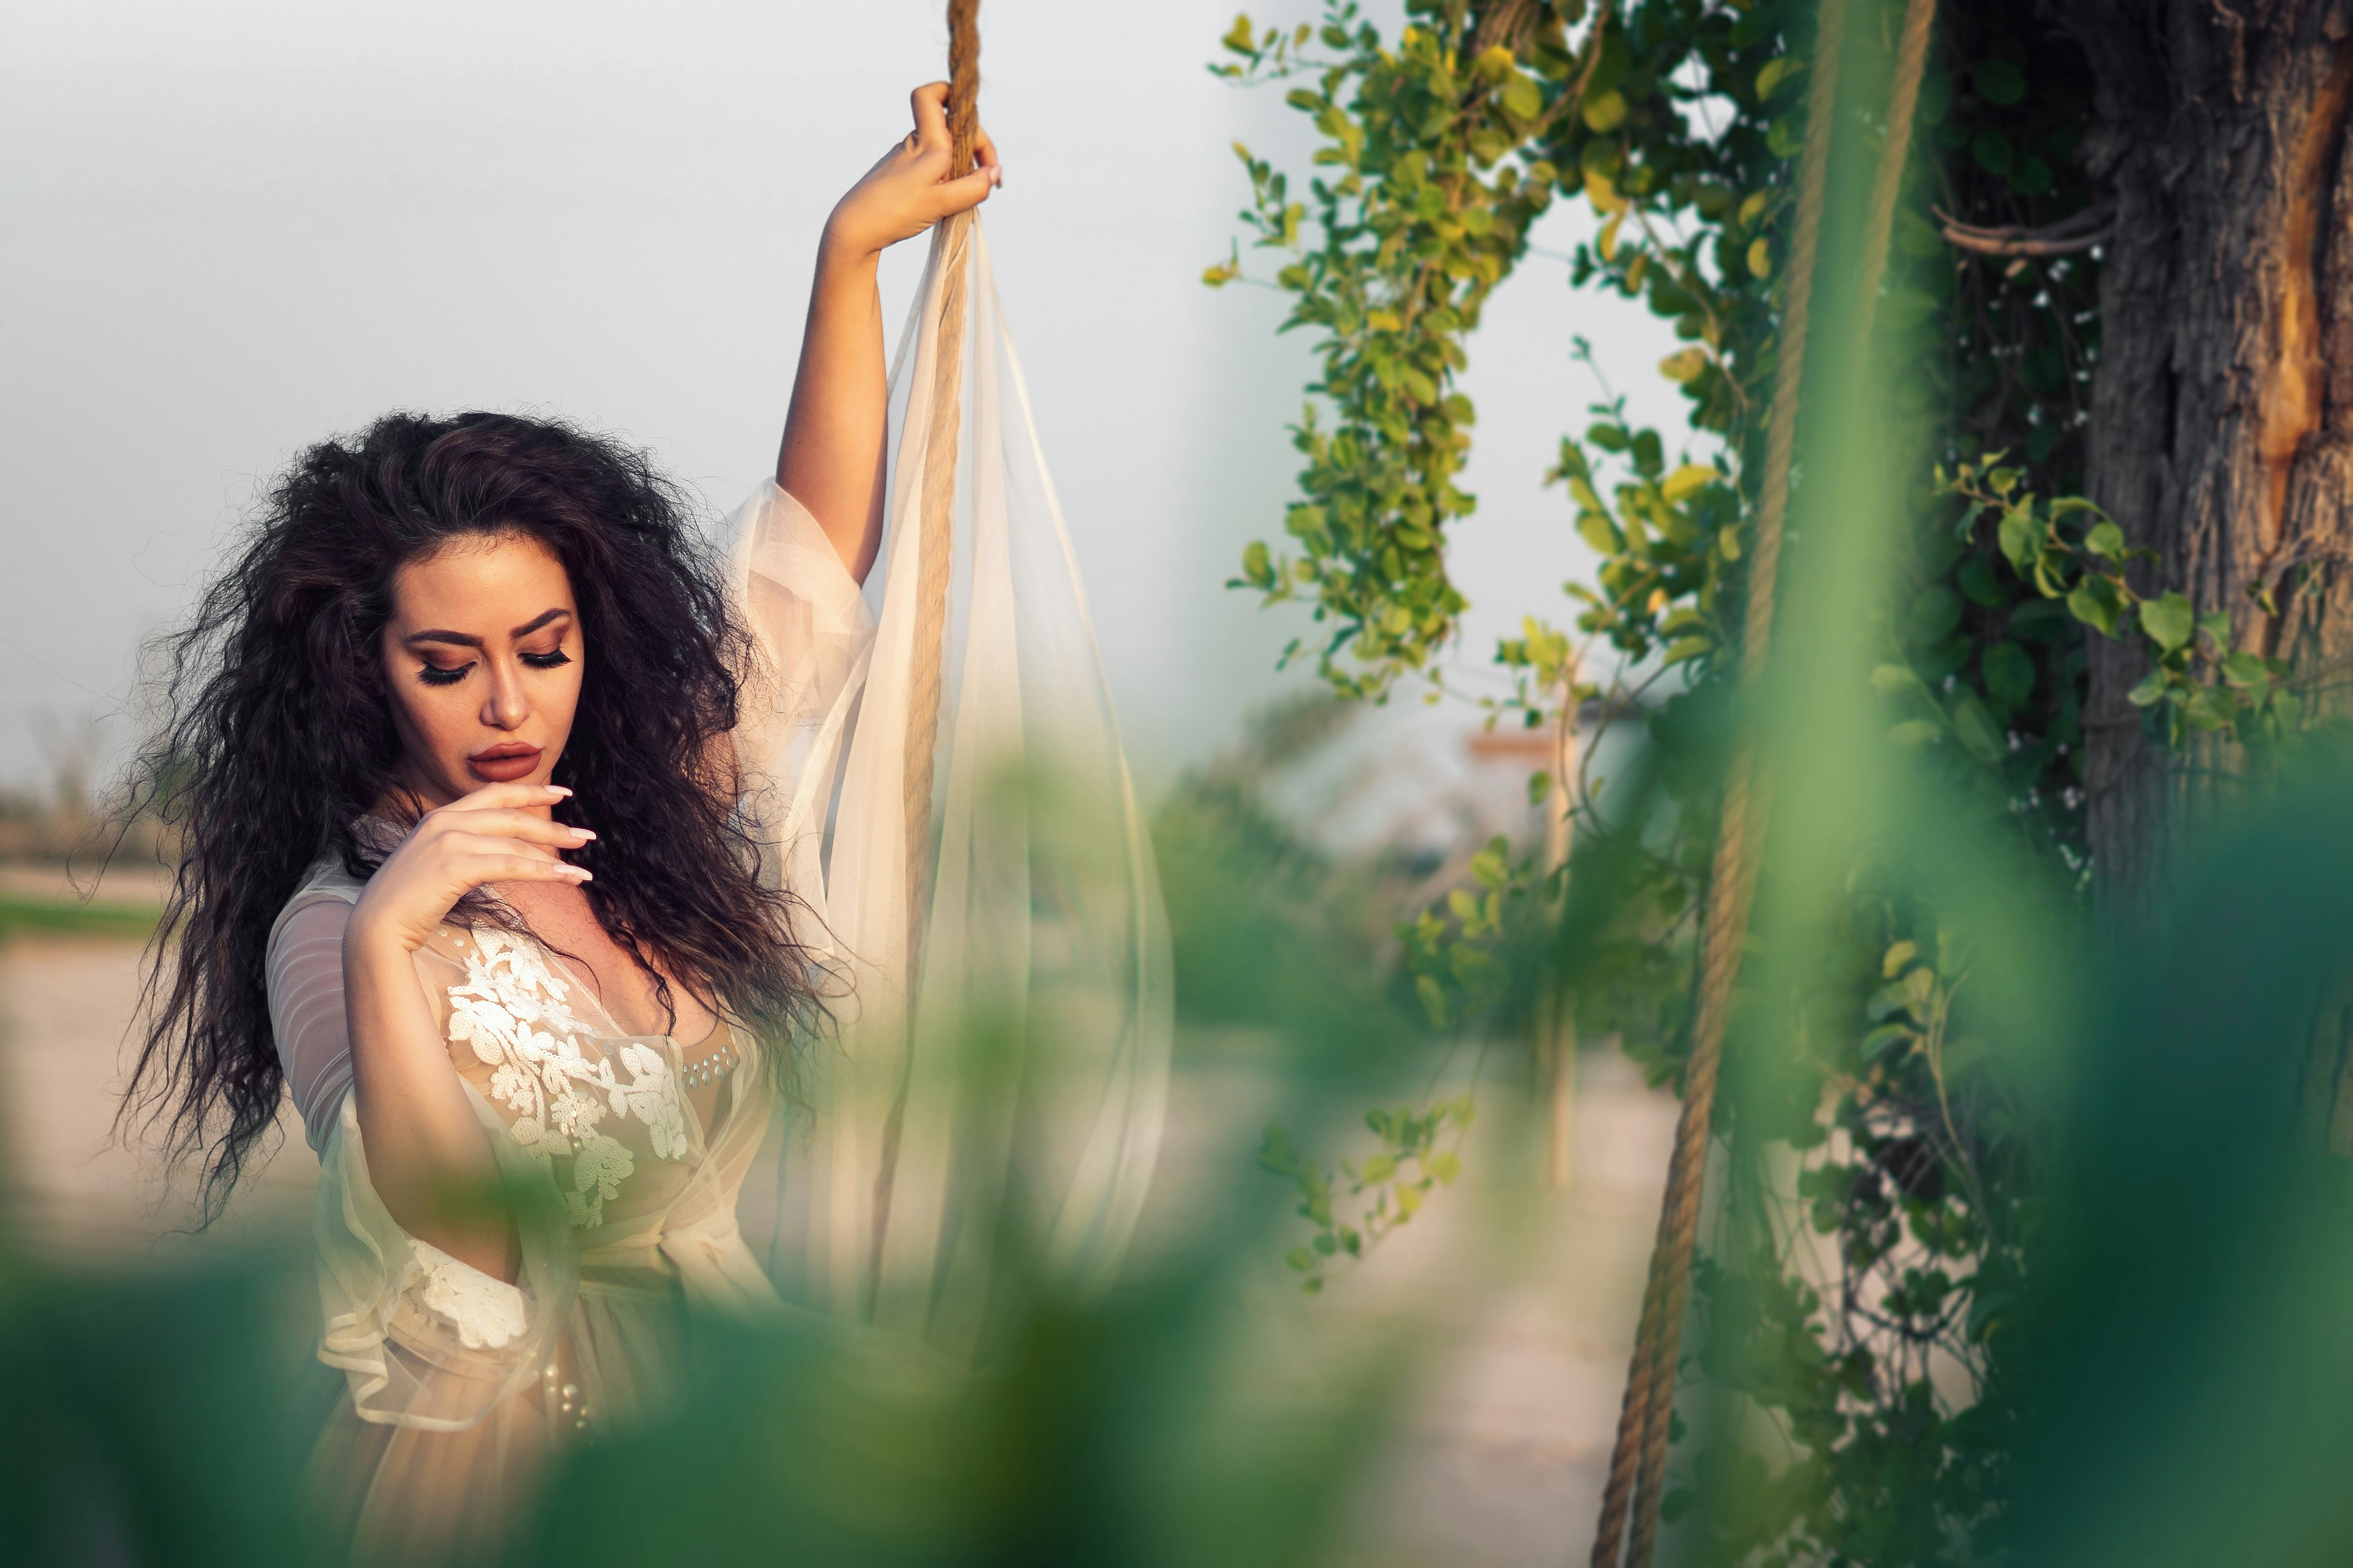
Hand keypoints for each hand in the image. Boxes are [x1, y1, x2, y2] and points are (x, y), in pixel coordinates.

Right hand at [346, 783, 592, 957]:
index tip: (562, 792)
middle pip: (512, 815)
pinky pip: (511, 864)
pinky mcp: (455, 864)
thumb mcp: (435, 863)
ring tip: (582, 872)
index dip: (531, 791)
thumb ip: (464, 848)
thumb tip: (502, 850)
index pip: (494, 793)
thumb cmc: (409, 902)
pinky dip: (542, 871)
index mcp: (440, 816)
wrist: (377, 925)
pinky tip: (564, 878)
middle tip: (586, 837)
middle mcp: (445, 821)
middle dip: (553, 826)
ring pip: (516, 843)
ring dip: (554, 856)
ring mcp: (448, 840)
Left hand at [822, 82, 1000, 260]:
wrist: (854, 230)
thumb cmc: (894, 212)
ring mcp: (907, 160)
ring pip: (944, 150)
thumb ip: (973, 187)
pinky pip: (933, 168)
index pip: (932, 95)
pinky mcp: (902, 176)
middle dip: (975, 148)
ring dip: (962, 167)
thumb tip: (993, 173)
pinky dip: (947, 180)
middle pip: (952, 127)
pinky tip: (946, 204)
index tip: (971, 121)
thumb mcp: (942, 202)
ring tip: (964, 198)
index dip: (950, 93)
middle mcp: (915, 144)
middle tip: (986, 180)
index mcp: (926, 142)